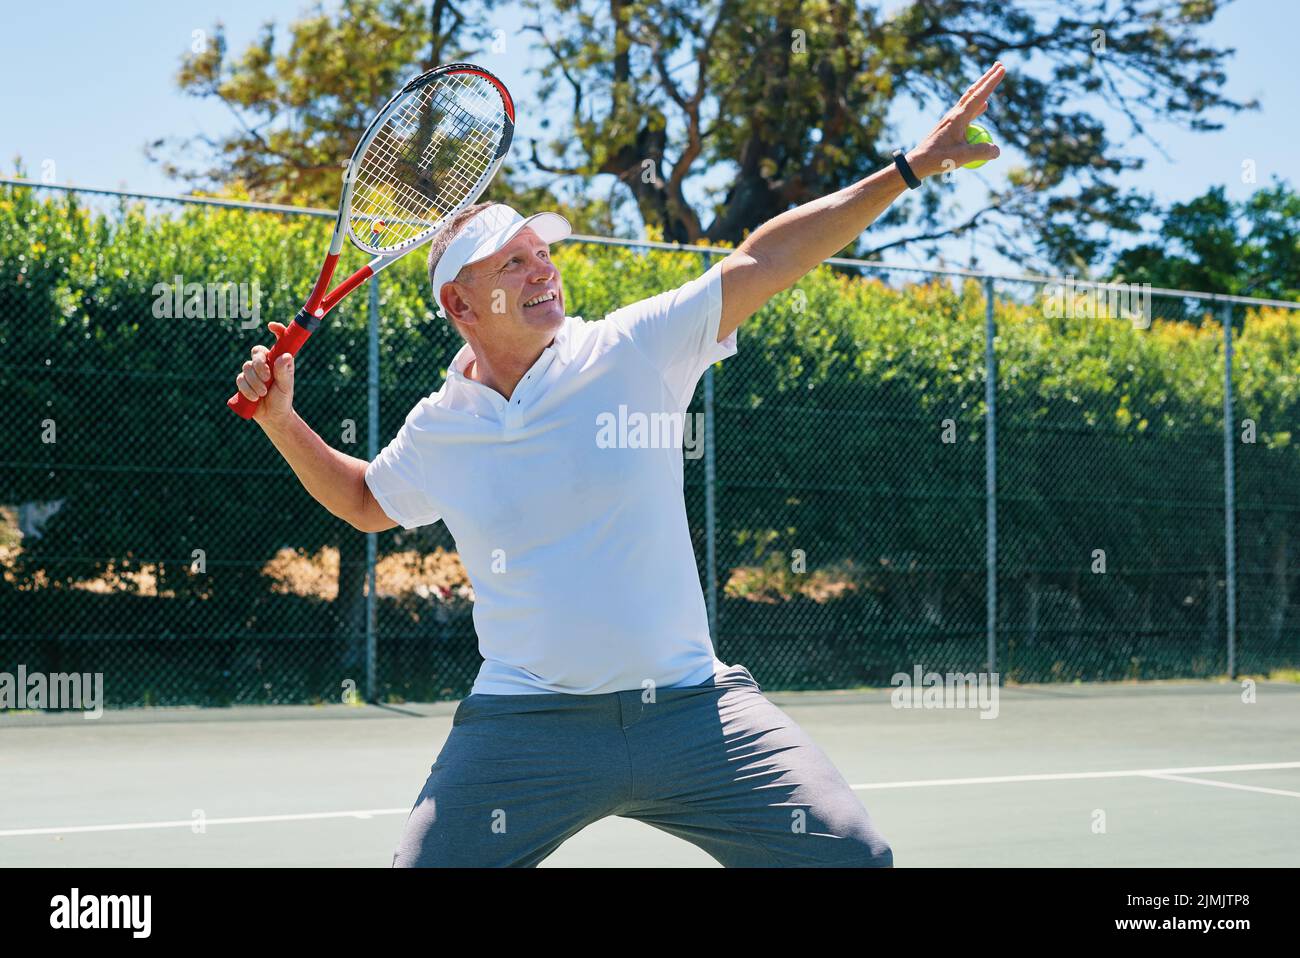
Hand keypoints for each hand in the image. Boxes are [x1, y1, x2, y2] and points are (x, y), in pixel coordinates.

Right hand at [234, 321, 295, 424]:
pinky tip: (254, 397)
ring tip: (263, 393)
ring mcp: (253, 371)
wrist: (273, 416)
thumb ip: (284, 372)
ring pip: (247, 366)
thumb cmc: (283, 399)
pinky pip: (240, 379)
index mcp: (278, 360)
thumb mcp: (286, 386)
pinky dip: (247, 389)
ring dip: (255, 381)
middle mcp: (266, 362)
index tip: (271, 326)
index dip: (277, 330)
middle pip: (256, 352)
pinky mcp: (244, 381)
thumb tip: (285, 356)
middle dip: (259, 364)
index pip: (279, 340)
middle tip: (267, 377)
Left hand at [907, 62, 1004, 179]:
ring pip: (970, 99)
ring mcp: (951, 118)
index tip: (1002, 68)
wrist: (917, 162)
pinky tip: (983, 107)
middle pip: (974, 91)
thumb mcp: (962, 157)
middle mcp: (954, 114)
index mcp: (958, 118)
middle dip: (987, 77)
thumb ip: (981, 152)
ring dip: (982, 89)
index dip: (992, 82)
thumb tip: (997, 150)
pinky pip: (967, 111)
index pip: (979, 96)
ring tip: (990, 80)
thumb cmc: (938, 159)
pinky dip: (977, 105)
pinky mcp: (949, 125)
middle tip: (999, 64)